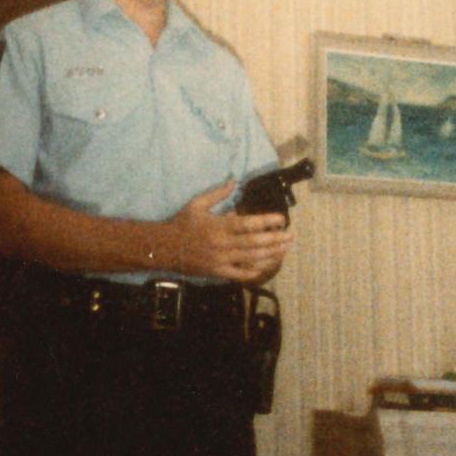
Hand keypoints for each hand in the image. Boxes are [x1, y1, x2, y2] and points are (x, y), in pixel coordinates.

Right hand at [168, 181, 292, 281]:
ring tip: (285, 249)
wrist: (164, 248)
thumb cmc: (182, 224)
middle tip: (291, 235)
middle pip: (255, 242)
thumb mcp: (197, 204)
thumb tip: (234, 181)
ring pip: (251, 258)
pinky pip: (240, 274)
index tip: (281, 219)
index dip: (267, 221)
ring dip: (271, 254)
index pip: (248, 223)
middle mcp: (222, 244)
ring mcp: (221, 260)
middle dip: (275, 239)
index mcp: (219, 226)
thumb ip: (217, 194)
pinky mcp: (218, 272)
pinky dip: (255, 271)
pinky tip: (267, 266)